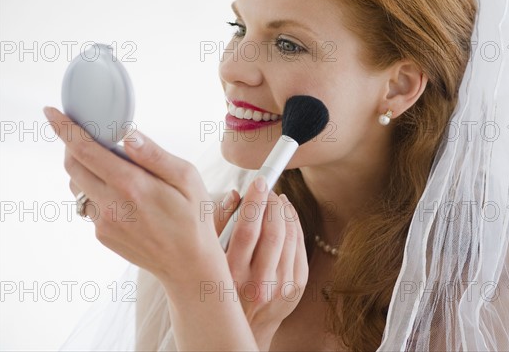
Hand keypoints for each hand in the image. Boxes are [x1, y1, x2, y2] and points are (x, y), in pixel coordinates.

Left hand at [43, 106, 221, 284]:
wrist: (189, 265)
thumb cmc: (194, 217)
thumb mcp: (187, 178)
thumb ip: (155, 155)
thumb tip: (128, 135)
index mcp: (132, 186)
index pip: (86, 150)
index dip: (65, 129)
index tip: (51, 112)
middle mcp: (111, 205)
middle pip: (73, 165)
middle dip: (72, 144)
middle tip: (86, 132)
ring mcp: (103, 223)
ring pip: (78, 185)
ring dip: (84, 167)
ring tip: (110, 163)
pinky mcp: (103, 235)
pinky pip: (89, 204)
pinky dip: (97, 189)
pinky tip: (122, 193)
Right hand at [225, 176, 308, 350]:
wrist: (241, 326)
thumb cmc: (219, 284)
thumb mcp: (209, 257)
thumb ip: (217, 225)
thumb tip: (235, 194)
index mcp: (231, 276)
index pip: (248, 230)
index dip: (255, 201)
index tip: (259, 181)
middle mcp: (257, 284)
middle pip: (273, 232)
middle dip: (273, 203)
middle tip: (268, 189)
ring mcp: (280, 288)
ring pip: (289, 237)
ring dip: (285, 211)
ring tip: (276, 200)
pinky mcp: (295, 288)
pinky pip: (299, 247)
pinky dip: (295, 225)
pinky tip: (287, 216)